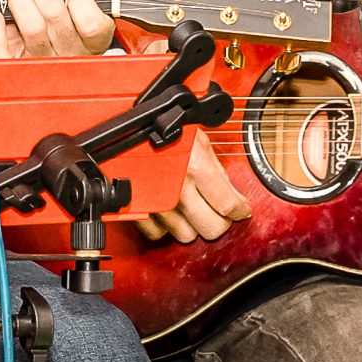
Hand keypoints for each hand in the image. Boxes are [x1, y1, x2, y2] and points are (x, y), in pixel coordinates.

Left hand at [0, 0, 118, 60]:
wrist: (31, 18)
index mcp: (94, 37)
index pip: (93, 24)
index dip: (81, 1)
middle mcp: (69, 52)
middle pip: (56, 16)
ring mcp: (41, 63)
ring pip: (33, 28)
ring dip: (18, 0)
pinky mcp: (12, 67)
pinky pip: (2, 52)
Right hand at [138, 129, 254, 245]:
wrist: (120, 128)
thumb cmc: (158, 126)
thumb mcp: (197, 139)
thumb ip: (216, 170)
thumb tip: (231, 194)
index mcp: (196, 169)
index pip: (228, 206)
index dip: (240, 210)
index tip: (241, 209)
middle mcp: (177, 191)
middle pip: (212, 228)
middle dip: (220, 221)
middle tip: (219, 212)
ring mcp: (156, 203)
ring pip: (186, 235)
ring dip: (192, 224)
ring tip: (192, 209)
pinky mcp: (137, 210)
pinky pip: (158, 233)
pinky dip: (165, 225)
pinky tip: (170, 211)